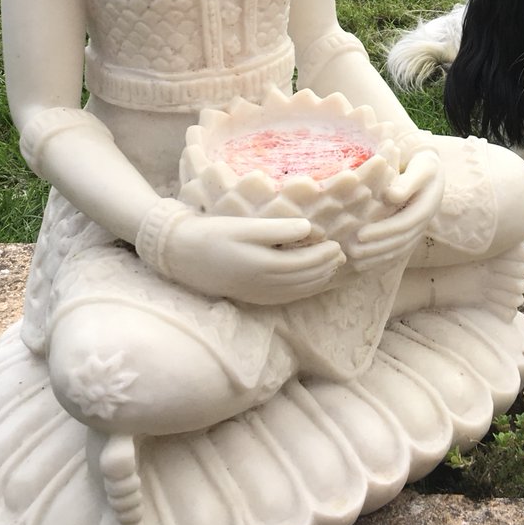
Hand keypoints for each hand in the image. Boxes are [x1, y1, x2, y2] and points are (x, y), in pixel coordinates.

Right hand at [162, 211, 345, 304]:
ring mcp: (258, 294)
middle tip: (341, 255)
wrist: (182, 255)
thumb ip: (279, 229)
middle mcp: (265, 285)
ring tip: (331, 268)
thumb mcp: (246, 226)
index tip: (338, 243)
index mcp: (266, 265)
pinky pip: (285, 298)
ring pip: (298, 292)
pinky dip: (303, 290)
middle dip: (326, 268)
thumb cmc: (214, 234)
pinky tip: (307, 282)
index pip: (307, 263)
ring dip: (318, 280)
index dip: (325, 255)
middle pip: (306, 279)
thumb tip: (311, 228)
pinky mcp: (251, 297)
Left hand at [347, 147, 442, 272]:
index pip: (403, 224)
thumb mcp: (421, 168)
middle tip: (351, 251)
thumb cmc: (424, 165)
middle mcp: (423, 223)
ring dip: (377, 258)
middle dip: (375, 249)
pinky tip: (364, 265)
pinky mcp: (411, 233)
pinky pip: (398, 251)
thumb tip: (391, 195)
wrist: (432, 171)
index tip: (360, 235)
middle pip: (400, 241)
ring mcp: (418, 230)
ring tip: (354, 262)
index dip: (382, 231)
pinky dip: (382, 260)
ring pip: (399, 250)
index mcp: (425, 207)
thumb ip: (408, 182)